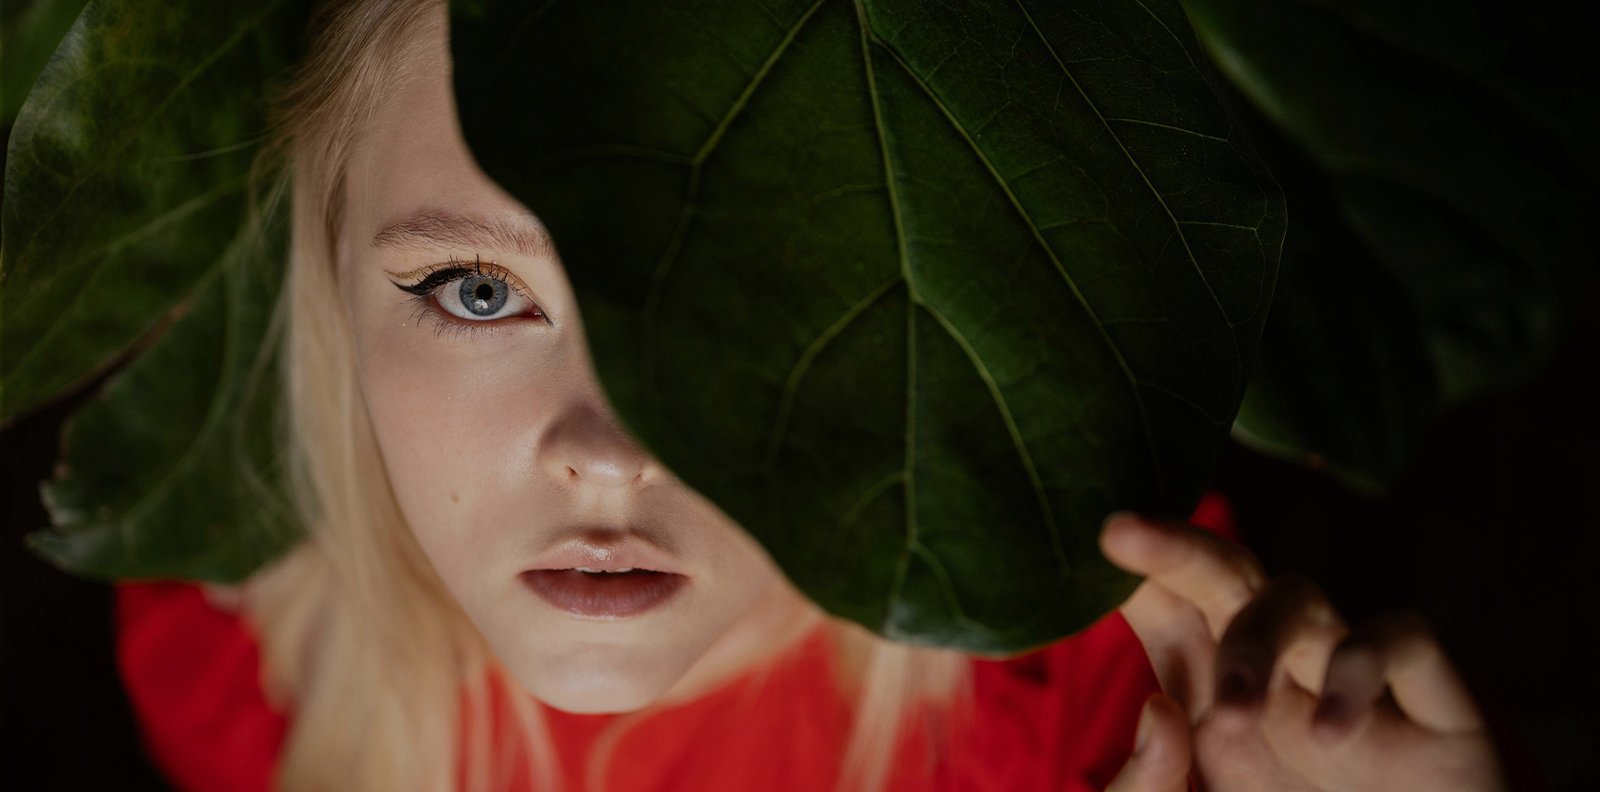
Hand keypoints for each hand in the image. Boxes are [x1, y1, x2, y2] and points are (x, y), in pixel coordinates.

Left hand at [1099, 512, 1507, 791]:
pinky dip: (1360, 671)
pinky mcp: (1432, 706)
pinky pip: (1399, 638)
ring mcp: (1346, 679)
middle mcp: (1277, 670)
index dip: (1133, 570)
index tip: (1090, 539)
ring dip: (1257, 640)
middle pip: (1222, 577)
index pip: (1164, 604)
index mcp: (1212, 692)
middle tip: (1117, 530)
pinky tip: (1329, 735)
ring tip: (1232, 715)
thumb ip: (1147, 789)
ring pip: (1299, 595)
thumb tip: (1160, 708)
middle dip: (1174, 548)